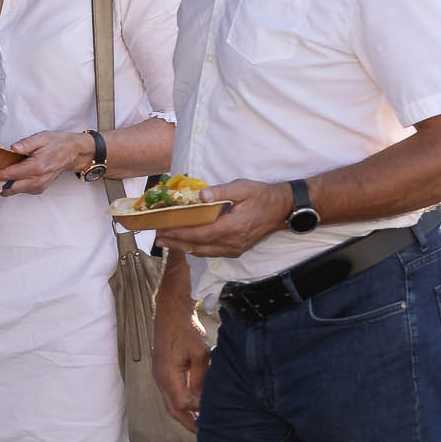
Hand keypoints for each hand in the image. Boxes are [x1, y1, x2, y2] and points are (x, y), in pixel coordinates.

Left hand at [0, 130, 91, 195]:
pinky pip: (20, 191)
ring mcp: (38, 186)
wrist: (73, 153)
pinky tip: (7, 175)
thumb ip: (26, 143)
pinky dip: (10, 186)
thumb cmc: (57, 144)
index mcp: (35, 167)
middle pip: (6, 188)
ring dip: (0, 185)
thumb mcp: (42, 137)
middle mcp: (36, 180)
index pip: (7, 174)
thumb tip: (12, 148)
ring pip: (12, 191)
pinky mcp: (38, 189)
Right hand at [153, 295, 209, 430]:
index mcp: (168, 375)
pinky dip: (180, 401)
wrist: (171, 312)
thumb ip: (201, 379)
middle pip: (172, 408)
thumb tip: (203, 399)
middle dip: (186, 421)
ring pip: (169, 402)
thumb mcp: (200, 354)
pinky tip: (192, 403)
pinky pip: (169, 392)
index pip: (183, 402)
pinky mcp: (162, 371)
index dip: (197, 409)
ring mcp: (159, 375)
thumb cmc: (186, 330)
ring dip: (183, 412)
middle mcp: (160, 378)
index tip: (211, 410)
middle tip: (201, 431)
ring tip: (198, 421)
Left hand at [159, 178, 289, 259]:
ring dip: (184, 248)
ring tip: (168, 242)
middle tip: (158, 238)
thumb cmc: (261, 196)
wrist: (282, 209)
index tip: (164, 229)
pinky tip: (188, 244)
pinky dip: (197, 249)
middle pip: (198, 246)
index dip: (180, 233)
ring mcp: (235, 248)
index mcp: (233, 226)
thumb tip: (201, 195)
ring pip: (204, 252)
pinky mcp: (237, 250)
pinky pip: (212, 253)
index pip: (200, 233)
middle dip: (176, 243)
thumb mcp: (242, 188)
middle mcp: (232, 242)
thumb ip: (221, 191)